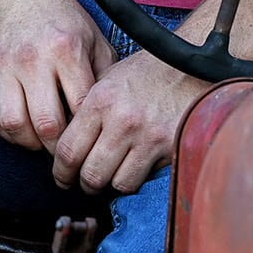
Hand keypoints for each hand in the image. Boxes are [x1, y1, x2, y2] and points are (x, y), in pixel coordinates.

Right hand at [0, 0, 111, 152]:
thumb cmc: (60, 16)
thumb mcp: (92, 36)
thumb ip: (104, 72)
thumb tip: (112, 111)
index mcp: (66, 50)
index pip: (80, 106)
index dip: (87, 130)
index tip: (92, 138)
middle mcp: (33, 60)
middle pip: (47, 124)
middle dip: (60, 147)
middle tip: (68, 152)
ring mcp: (4, 68)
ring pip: (15, 125)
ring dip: (31, 143)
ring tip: (43, 142)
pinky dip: (8, 133)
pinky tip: (23, 129)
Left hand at [50, 49, 213, 194]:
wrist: (191, 66)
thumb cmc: (149, 72)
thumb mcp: (109, 79)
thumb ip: (86, 110)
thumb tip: (65, 143)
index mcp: (101, 101)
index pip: (69, 150)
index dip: (61, 171)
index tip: (63, 176)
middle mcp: (123, 120)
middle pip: (90, 174)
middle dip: (83, 184)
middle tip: (83, 183)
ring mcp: (148, 136)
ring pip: (117, 183)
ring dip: (110, 186)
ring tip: (109, 177)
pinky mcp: (169, 147)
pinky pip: (143, 180)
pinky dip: (134, 180)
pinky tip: (132, 169)